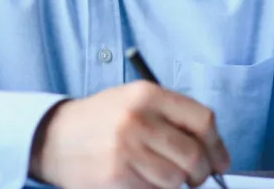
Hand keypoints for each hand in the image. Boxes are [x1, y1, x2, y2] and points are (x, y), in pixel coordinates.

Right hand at [30, 81, 229, 188]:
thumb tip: (212, 150)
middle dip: (200, 172)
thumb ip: (170, 117)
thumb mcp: (132, 102)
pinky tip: (138, 179)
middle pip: (194, 155)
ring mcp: (127, 148)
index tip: (220, 161)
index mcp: (147, 94)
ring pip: (176, 179)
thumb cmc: (99, 121)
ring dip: (174, 183)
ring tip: (157, 174)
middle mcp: (138, 119)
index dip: (217, 146)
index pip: (202, 120)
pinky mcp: (117, 175)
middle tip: (195, 177)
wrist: (53, 137)